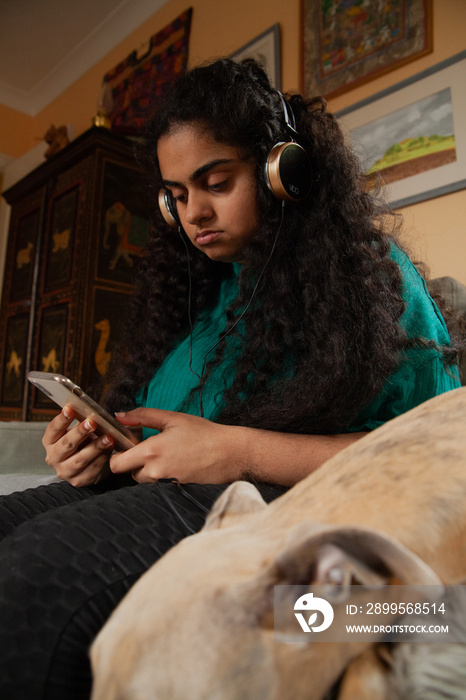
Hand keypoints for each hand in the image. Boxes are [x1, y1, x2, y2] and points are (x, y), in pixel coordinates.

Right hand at [42, 406, 114, 486]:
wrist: (87, 465)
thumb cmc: (81, 443)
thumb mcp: (77, 432)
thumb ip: (80, 423)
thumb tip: (90, 411)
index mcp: (50, 441)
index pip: (53, 429)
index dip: (61, 419)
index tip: (69, 409)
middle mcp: (54, 457)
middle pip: (66, 444)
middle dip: (80, 433)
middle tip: (92, 423)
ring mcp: (65, 471)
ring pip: (80, 459)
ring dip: (95, 447)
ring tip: (107, 438)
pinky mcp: (78, 480)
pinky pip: (92, 469)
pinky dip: (102, 458)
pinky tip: (109, 450)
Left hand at [109, 408, 243, 483]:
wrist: (230, 453)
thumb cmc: (203, 433)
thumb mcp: (172, 418)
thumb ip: (142, 416)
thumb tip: (120, 415)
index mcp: (150, 451)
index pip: (116, 464)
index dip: (117, 454)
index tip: (125, 444)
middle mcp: (155, 471)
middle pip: (128, 473)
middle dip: (132, 461)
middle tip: (146, 446)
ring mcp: (165, 482)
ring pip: (143, 479)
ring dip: (146, 468)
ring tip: (164, 452)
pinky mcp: (175, 487)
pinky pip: (158, 483)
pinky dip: (160, 473)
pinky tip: (175, 460)